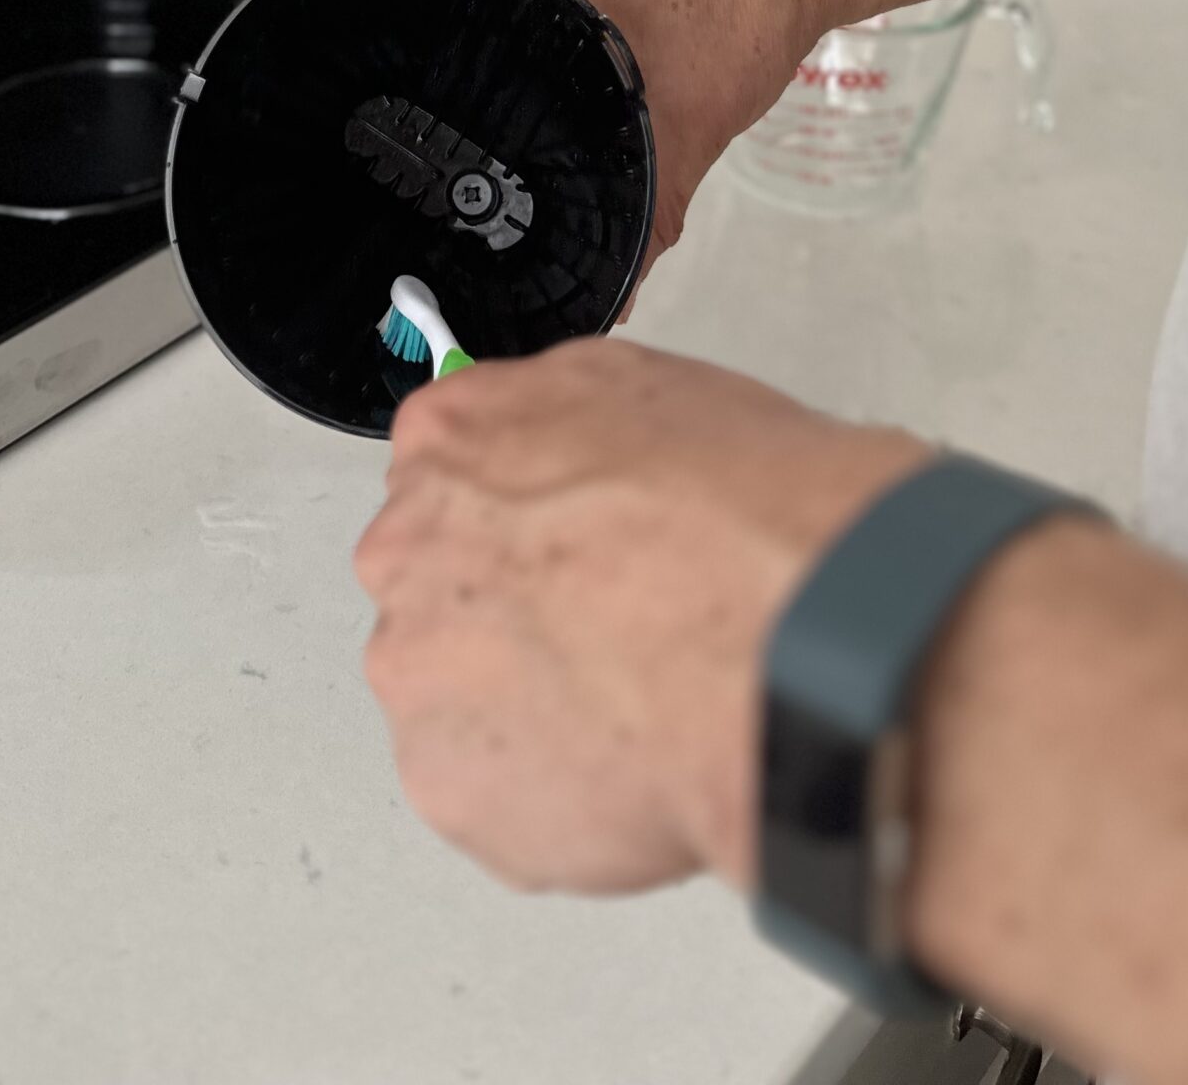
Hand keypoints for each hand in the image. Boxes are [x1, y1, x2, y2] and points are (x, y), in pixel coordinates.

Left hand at [355, 340, 926, 892]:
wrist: (781, 646)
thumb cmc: (739, 521)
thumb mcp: (648, 388)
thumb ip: (560, 424)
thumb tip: (564, 447)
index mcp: (450, 440)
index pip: (446, 478)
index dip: (525, 524)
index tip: (567, 554)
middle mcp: (407, 554)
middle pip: (441, 592)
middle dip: (515, 620)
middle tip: (613, 637)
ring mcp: (418, 675)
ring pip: (460, 701)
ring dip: (530, 710)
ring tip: (638, 708)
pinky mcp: (448, 786)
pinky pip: (493, 797)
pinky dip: (553, 797)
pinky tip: (632, 769)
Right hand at [381, 0, 833, 276]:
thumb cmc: (743, 7)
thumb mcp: (690, 120)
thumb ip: (647, 214)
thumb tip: (607, 291)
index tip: (329, 29)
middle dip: (389, 27)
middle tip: (360, 89)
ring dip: (442, 30)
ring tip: (410, 96)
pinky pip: (516, 4)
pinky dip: (498, 40)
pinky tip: (498, 90)